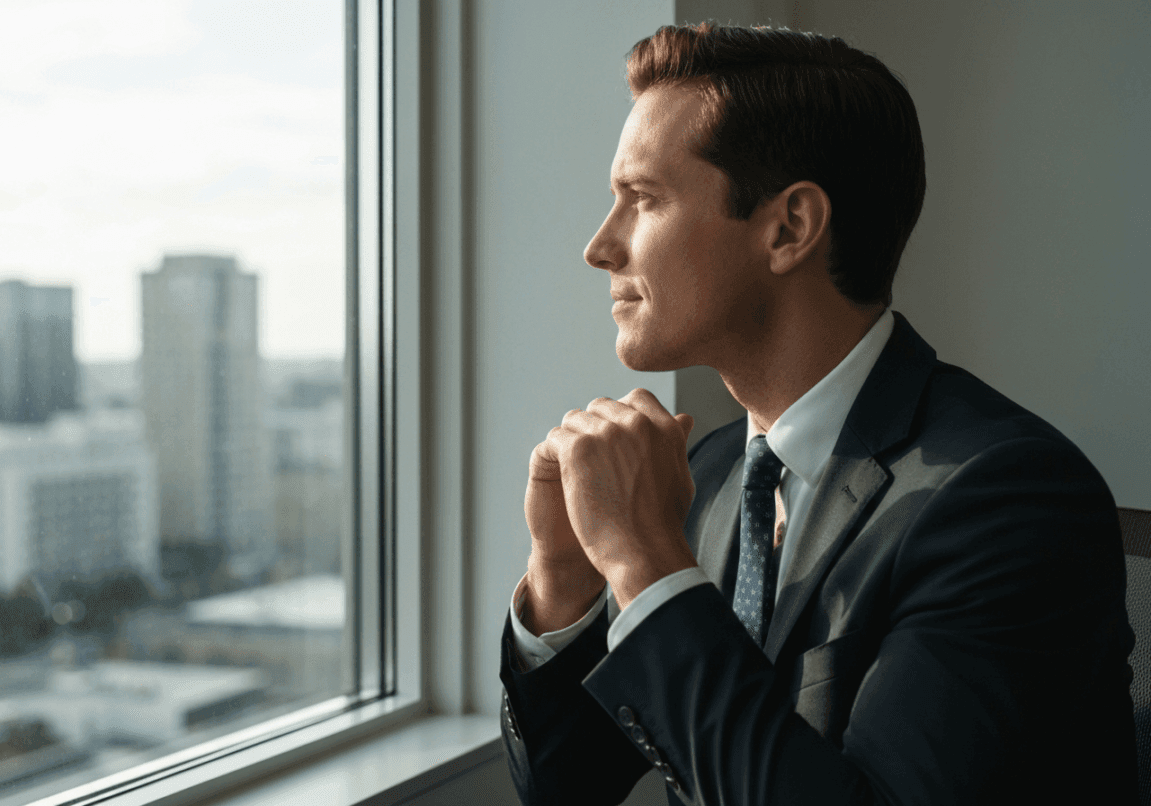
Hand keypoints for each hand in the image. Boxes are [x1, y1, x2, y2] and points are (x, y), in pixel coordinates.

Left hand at [530, 388, 696, 607]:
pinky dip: (555, 454)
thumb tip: (684, 418)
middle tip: (590, 462)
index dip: (620, 415)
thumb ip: (676, 440)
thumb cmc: (662, 522)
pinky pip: (556, 437)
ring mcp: (606, 433)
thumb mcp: (680, 473)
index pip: (636, 398)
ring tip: (576, 472)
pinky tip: (563, 476)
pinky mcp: (579, 449)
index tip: (613, 440)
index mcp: (664, 426)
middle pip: (601, 407)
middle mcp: (637, 423)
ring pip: (575, 419)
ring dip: (572, 441)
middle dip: (594, 429)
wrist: (643, 551)